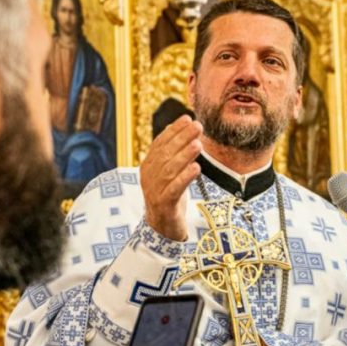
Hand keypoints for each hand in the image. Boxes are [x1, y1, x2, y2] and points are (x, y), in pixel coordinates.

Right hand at [140, 115, 201, 240]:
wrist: (162, 227)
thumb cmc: (169, 196)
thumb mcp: (169, 173)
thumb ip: (172, 153)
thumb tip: (179, 128)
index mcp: (149, 166)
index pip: (160, 143)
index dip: (173, 130)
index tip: (187, 118)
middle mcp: (149, 177)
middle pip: (165, 154)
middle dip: (181, 138)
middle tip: (197, 126)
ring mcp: (154, 191)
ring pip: (169, 170)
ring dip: (184, 156)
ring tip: (198, 144)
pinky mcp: (163, 205)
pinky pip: (174, 190)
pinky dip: (185, 178)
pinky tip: (196, 168)